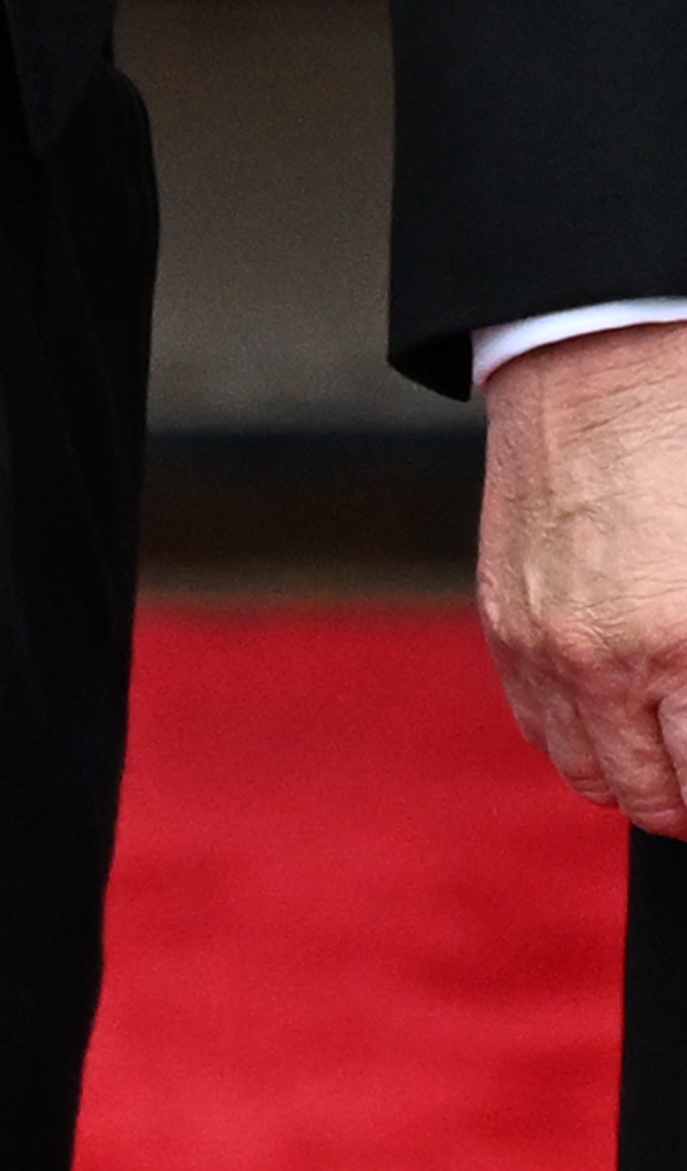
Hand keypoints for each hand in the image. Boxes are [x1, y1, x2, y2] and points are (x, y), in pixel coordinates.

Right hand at [481, 321, 686, 829]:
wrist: (604, 373)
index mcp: (682, 646)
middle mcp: (603, 660)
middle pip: (649, 798)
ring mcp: (541, 643)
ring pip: (585, 773)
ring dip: (631, 770)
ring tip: (667, 739)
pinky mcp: (502, 620)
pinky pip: (536, 722)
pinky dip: (577, 730)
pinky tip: (615, 700)